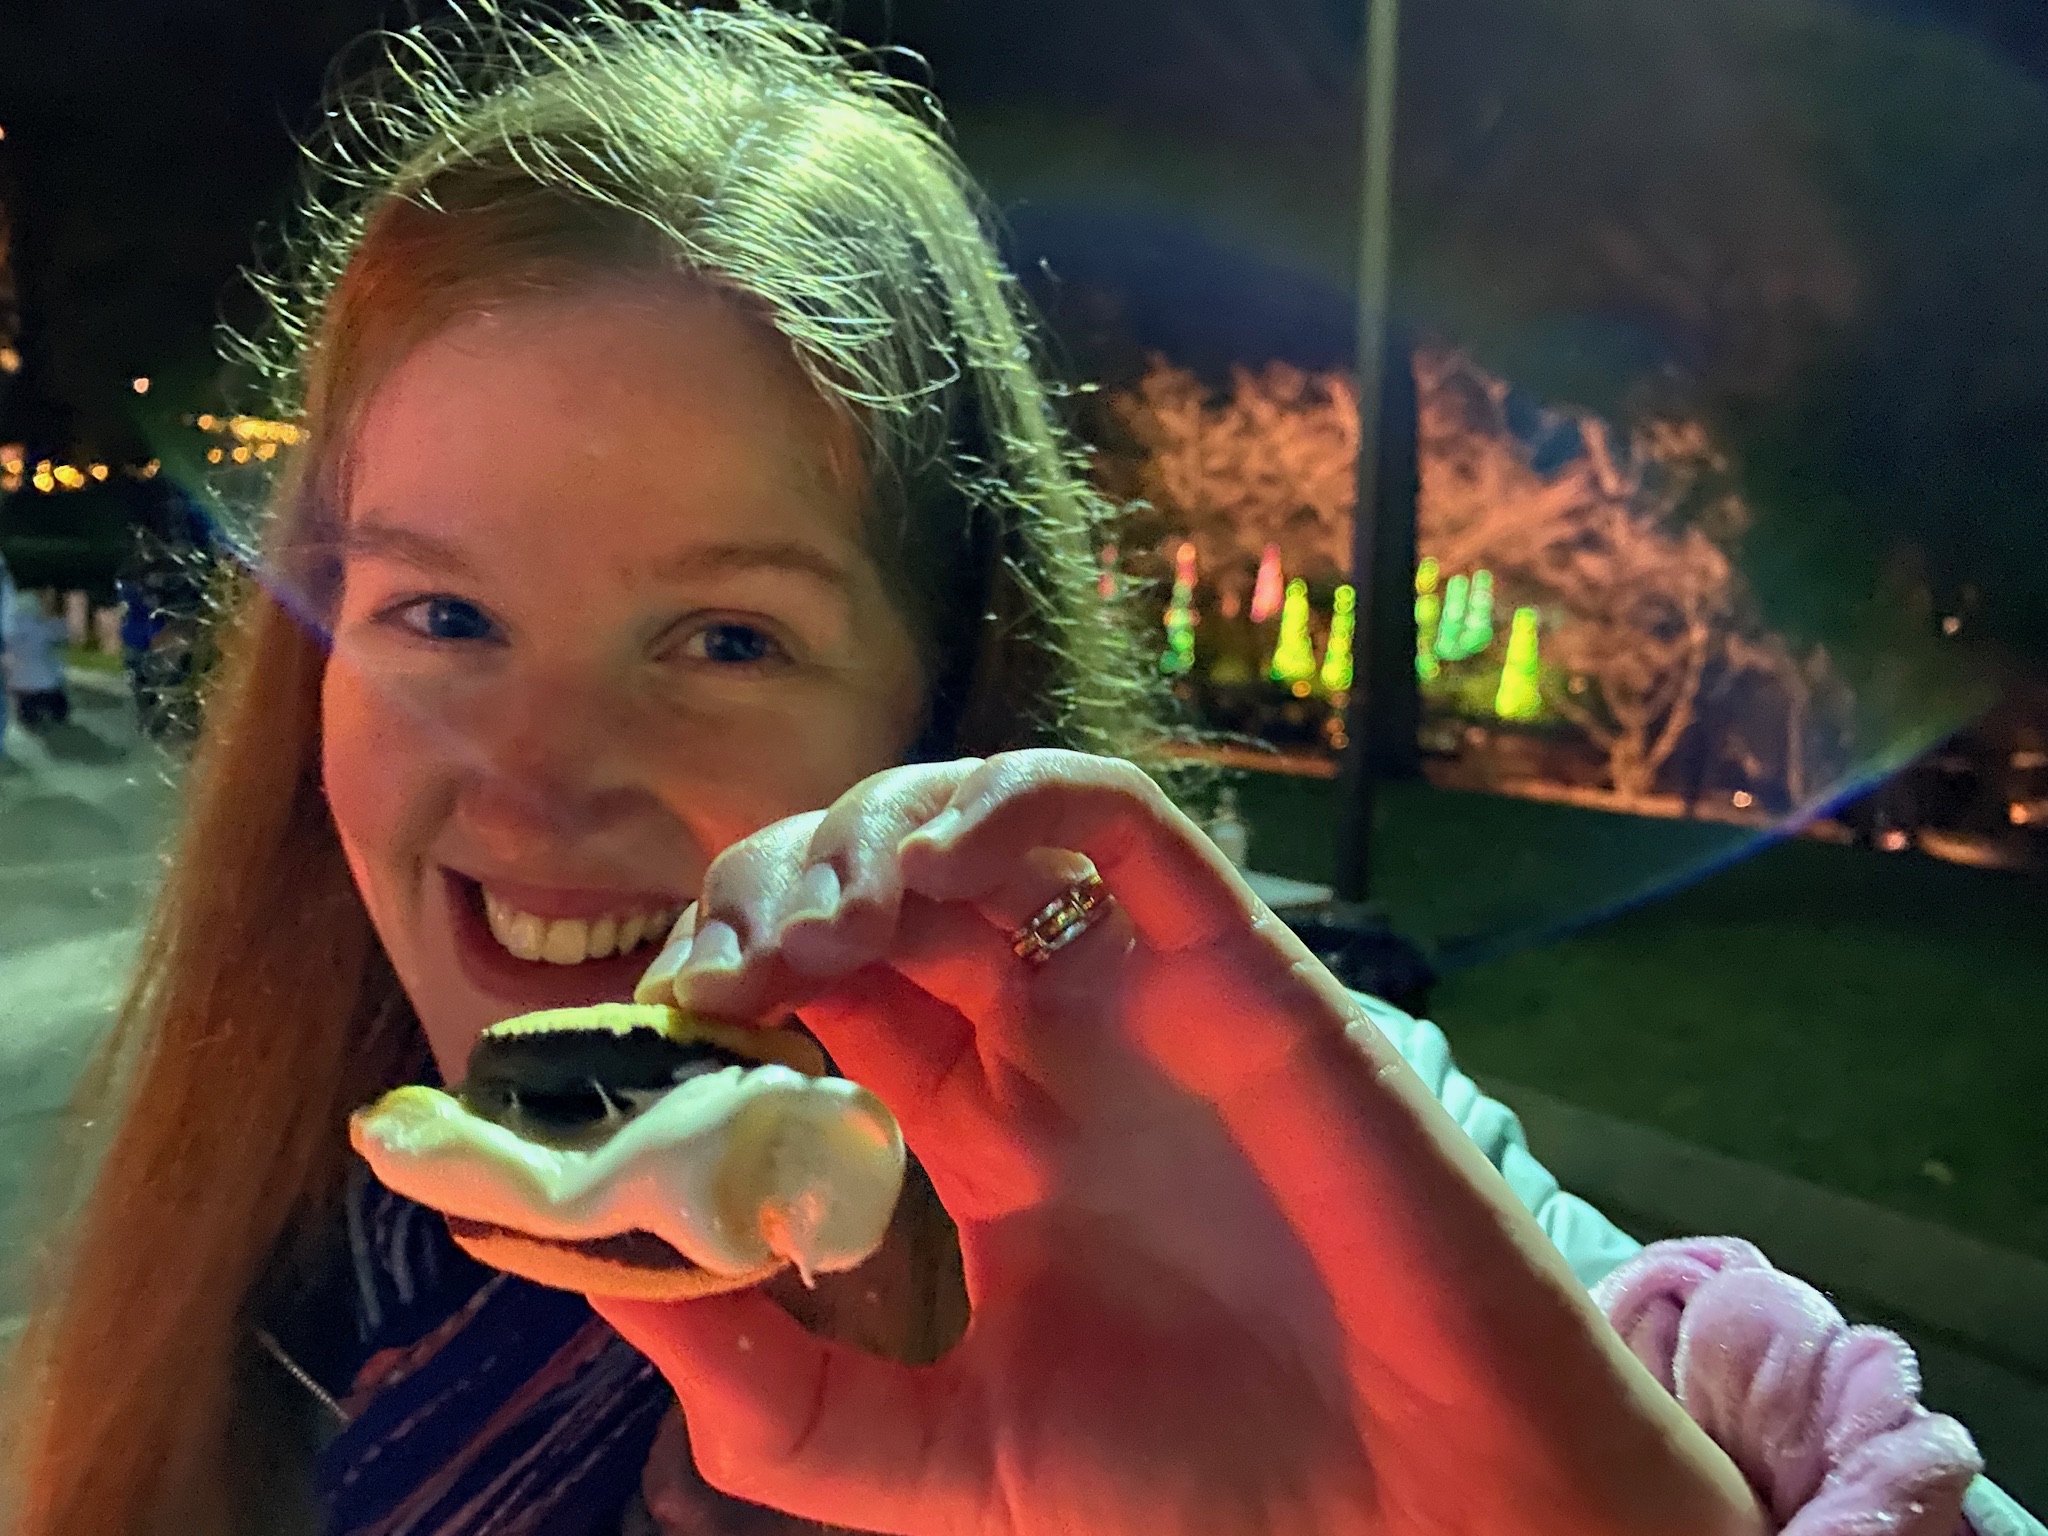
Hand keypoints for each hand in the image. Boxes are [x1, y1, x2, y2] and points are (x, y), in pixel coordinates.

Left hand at [605, 751, 1766, 1535]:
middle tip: (713, 970)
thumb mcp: (938, 1456)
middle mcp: (1049, 1038)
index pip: (817, 993)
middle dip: (766, 891)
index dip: (718, 980)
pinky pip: (1115, 821)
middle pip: (872, 883)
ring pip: (975, 820)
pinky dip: (1005, 807)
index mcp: (980, 1127)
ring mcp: (1136, 991)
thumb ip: (773, 1393)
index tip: (643, 1028)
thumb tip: (602, 1283)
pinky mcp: (1230, 964)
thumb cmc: (1200, 1488)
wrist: (1409, 1508)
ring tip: (804, 935)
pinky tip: (919, 879)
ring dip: (862, 837)